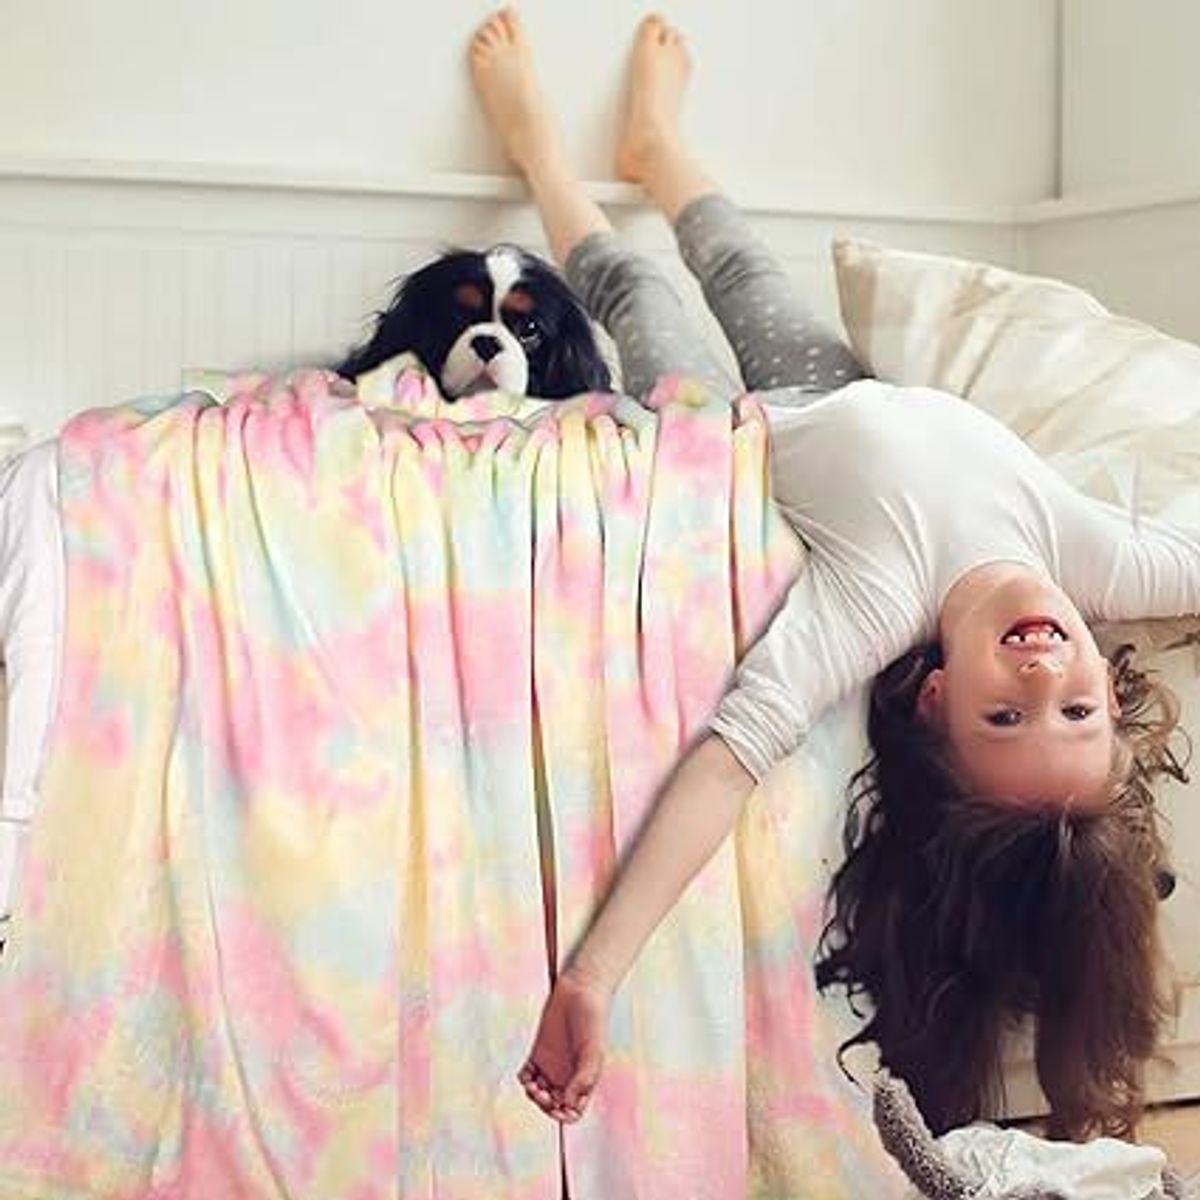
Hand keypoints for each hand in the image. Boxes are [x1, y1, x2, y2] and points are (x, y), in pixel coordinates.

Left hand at [518, 965, 610, 1122]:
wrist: (579, 991)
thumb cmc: (592, 1020)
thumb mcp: (592, 1052)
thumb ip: (582, 1079)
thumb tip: (567, 1104)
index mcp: (583, 1079)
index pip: (574, 1109)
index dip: (566, 1116)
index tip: (559, 1108)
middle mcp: (567, 1075)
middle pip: (553, 1104)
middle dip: (546, 1106)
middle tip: (542, 1094)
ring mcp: (551, 1064)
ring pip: (539, 1093)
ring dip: (534, 1096)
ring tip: (533, 1087)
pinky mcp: (538, 1052)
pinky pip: (527, 1075)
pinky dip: (524, 1080)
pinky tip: (527, 1075)